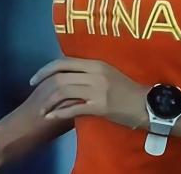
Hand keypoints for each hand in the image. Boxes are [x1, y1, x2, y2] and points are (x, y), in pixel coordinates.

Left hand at [29, 57, 147, 128]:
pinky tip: (52, 117)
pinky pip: (74, 109)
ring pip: (64, 92)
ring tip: (43, 110)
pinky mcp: (100, 106)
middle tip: (34, 94)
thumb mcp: (107, 73)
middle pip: (60, 77)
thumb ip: (88, 72)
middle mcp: (94, 74)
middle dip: (43, 85)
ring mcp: (97, 90)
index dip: (46, 69)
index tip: (36, 78)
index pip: (64, 62)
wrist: (146, 104)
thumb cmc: (126, 89)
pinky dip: (59, 113)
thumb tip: (67, 73)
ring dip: (49, 102)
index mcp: (95, 64)